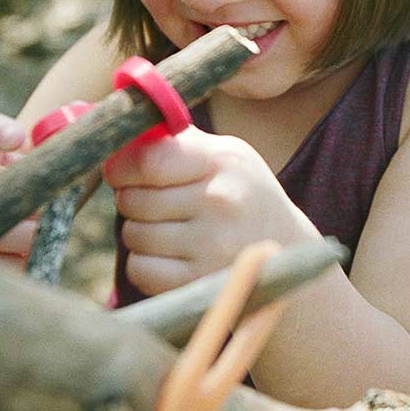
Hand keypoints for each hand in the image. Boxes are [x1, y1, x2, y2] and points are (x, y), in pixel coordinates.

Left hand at [103, 126, 320, 294]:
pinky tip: (171, 256)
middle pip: (134, 200)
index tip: (120, 173)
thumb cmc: (244, 195)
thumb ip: (178, 141)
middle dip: (132, 201)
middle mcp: (219, 202)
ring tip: (169, 229)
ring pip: (133, 235)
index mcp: (223, 162)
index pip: (148, 161)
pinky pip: (140, 270)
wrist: (289, 253)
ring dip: (140, 233)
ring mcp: (212, 245)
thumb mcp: (226, 157)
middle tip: (153, 203)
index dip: (121, 167)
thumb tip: (127, 128)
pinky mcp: (200, 282)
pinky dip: (145, 265)